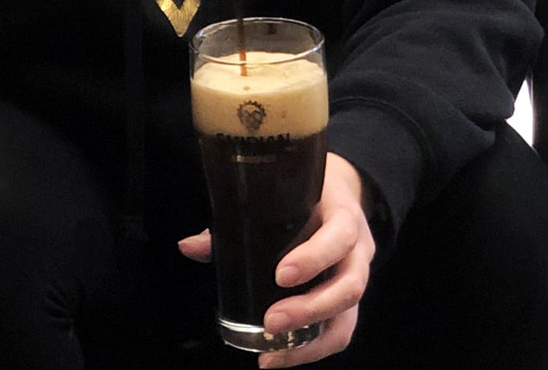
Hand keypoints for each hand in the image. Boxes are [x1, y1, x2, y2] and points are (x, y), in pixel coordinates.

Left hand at [178, 154, 375, 364]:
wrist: (340, 194)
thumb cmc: (304, 196)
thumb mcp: (281, 196)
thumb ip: (237, 222)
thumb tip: (188, 246)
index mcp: (343, 214)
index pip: (340, 235)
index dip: (314, 257)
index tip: (280, 275)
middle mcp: (358, 250)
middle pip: (349, 285)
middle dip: (310, 308)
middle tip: (271, 321)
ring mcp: (358, 278)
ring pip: (348, 316)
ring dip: (310, 340)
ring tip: (272, 352)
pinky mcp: (351, 303)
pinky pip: (341, 333)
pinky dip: (312, 350)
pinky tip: (280, 357)